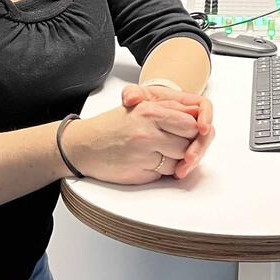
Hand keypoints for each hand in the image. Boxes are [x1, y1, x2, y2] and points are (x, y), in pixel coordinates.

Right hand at [63, 99, 200, 184]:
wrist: (82, 146)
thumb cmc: (113, 126)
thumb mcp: (139, 106)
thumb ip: (168, 109)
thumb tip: (197, 116)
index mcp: (150, 110)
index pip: (191, 122)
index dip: (196, 130)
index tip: (194, 133)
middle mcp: (148, 130)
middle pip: (189, 142)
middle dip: (189, 146)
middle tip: (180, 145)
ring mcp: (143, 153)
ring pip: (179, 161)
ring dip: (176, 160)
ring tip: (160, 153)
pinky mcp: (139, 172)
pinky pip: (165, 174)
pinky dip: (162, 171)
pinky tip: (149, 163)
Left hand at [121, 83, 214, 178]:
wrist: (136, 118)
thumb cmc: (140, 105)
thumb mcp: (135, 95)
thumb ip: (132, 93)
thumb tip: (132, 98)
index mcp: (184, 102)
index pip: (204, 106)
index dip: (206, 117)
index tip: (202, 128)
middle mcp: (191, 119)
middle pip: (206, 132)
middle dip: (200, 146)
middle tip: (190, 158)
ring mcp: (189, 135)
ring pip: (201, 147)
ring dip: (194, 159)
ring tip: (181, 171)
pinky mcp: (184, 149)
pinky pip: (192, 157)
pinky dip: (187, 166)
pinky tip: (177, 173)